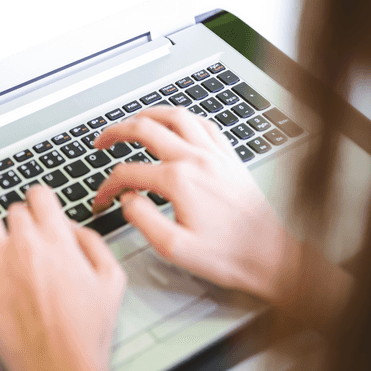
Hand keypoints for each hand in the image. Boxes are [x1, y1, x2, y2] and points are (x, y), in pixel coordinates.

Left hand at [0, 187, 125, 370]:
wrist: (60, 368)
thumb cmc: (85, 332)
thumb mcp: (111, 280)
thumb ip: (93, 244)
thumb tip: (74, 228)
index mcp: (58, 239)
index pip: (40, 194)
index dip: (42, 201)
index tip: (41, 211)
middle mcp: (25, 243)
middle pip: (14, 208)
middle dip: (20, 218)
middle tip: (22, 235)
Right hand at [92, 106, 297, 302]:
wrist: (270, 255)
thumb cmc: (227, 255)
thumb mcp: (174, 248)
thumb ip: (142, 218)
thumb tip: (127, 198)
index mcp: (179, 181)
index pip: (128, 173)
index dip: (107, 186)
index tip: (102, 199)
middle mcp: (196, 159)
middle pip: (146, 128)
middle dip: (116, 131)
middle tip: (101, 141)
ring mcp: (215, 154)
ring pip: (176, 116)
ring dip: (149, 114)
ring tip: (133, 121)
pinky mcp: (229, 157)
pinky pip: (204, 124)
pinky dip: (184, 118)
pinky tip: (177, 125)